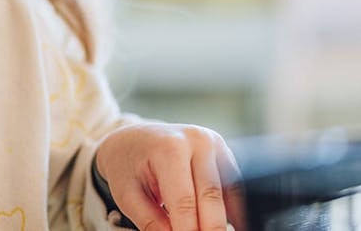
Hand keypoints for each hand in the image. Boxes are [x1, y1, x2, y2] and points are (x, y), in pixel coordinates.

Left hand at [94, 123, 240, 230]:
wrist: (132, 139)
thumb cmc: (126, 165)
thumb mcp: (127, 195)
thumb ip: (151, 221)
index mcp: (169, 147)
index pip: (184, 200)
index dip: (188, 230)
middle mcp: (198, 141)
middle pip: (211, 196)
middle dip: (209, 228)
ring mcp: (216, 145)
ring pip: (229, 193)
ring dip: (222, 220)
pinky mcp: (225, 154)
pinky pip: (233, 188)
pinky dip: (230, 211)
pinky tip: (221, 226)